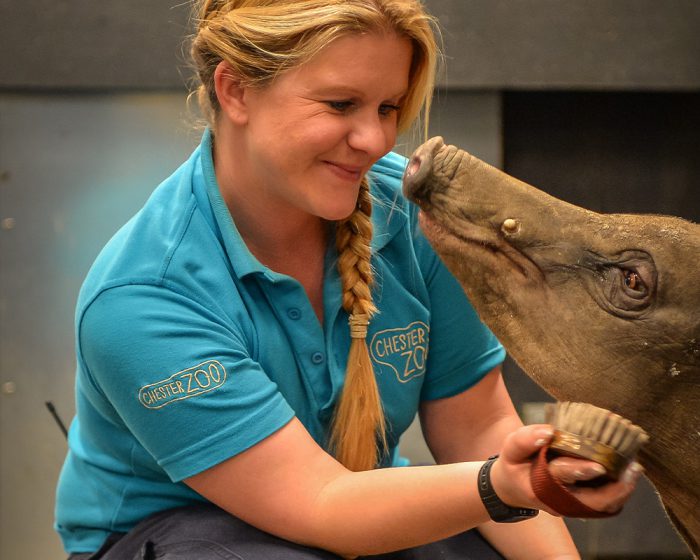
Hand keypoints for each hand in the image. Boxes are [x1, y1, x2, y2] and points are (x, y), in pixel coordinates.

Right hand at [489, 424, 643, 515]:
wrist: (513, 487)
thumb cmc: (514, 464)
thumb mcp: (510, 448)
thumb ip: (526, 439)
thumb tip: (550, 431)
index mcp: (540, 486)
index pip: (562, 476)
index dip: (580, 470)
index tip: (598, 464)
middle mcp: (559, 501)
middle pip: (592, 501)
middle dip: (615, 488)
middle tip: (633, 468)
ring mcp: (572, 505)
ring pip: (602, 505)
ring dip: (621, 490)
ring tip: (635, 469)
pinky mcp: (580, 504)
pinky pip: (603, 502)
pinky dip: (617, 489)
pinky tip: (627, 473)